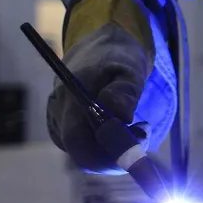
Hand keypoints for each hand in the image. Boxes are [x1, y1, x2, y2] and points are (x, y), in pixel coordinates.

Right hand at [47, 0, 153, 173]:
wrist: (99, 48)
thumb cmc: (116, 57)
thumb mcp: (128, 68)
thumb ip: (124, 91)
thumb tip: (120, 117)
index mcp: (70, 99)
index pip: (77, 141)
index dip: (104, 154)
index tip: (136, 143)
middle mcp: (59, 116)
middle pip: (83, 154)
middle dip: (116, 154)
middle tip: (143, 133)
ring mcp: (62, 124)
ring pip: (89, 153)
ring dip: (116, 149)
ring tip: (137, 125)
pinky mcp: (70, 129)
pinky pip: (90, 147)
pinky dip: (111, 145)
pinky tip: (125, 128)